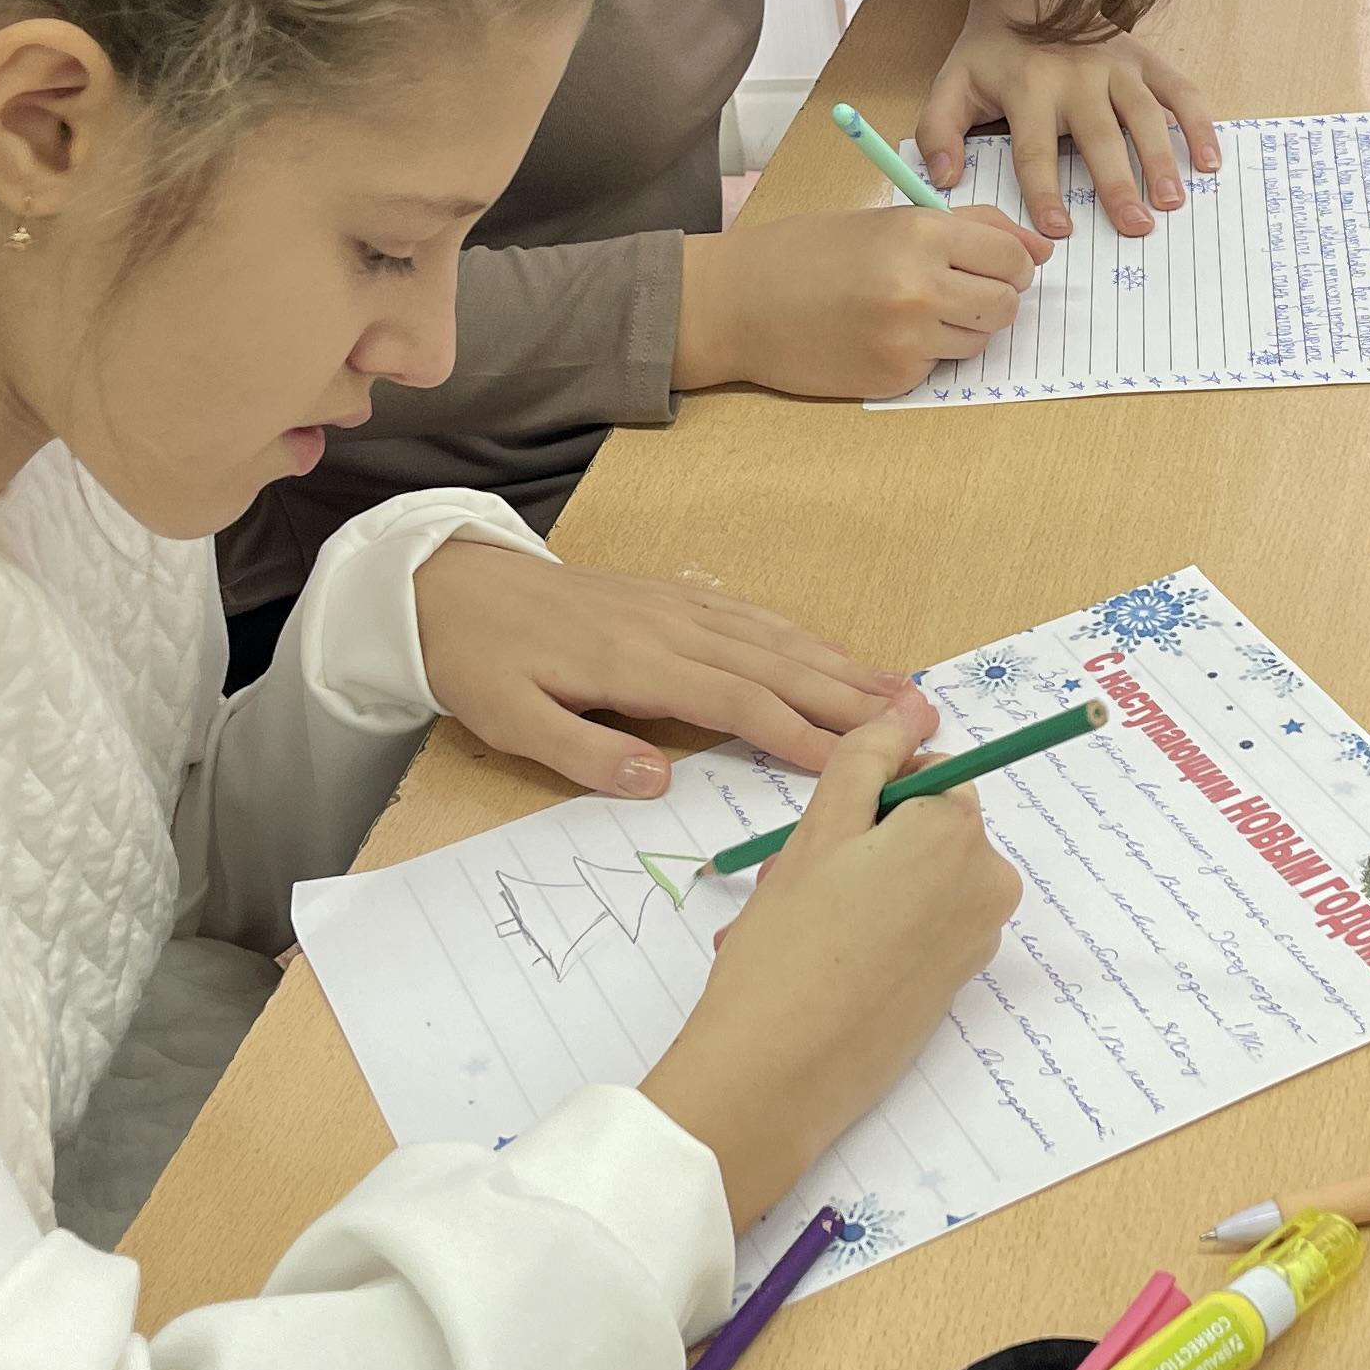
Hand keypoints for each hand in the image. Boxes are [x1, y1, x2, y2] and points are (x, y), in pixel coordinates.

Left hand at [411, 539, 904, 796]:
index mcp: (635, 665)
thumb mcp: (510, 722)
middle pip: (777, 667)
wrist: (450, 586)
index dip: (801, 734)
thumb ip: (583, 754)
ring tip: (901, 689)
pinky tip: (832, 652)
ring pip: (774, 637)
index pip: (738, 703)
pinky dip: (800, 635)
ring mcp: (676, 607)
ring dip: (840, 664)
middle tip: (919, 722)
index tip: (858, 764)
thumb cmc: (479, 663)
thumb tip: (656, 783)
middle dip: (851, 697)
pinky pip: (750, 616)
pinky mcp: (672, 597)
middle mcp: (670, 628)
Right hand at [639, 692, 1022, 1226]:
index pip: (929, 775)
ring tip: (792, 925)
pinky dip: (867, 933)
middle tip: (795, 884)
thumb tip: (913, 704)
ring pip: (912, 879)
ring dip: (852, 888)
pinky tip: (811, 961)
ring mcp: (975, 944)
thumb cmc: (787, 950)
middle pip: (923, 828)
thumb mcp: (818, 832)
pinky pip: (914, 931)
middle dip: (859, 844)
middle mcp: (987, 886)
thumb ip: (869, 758)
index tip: (825, 833)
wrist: (775, 1078)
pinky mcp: (953, 988)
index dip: (870, 795)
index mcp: (961, 835)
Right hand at [675, 201, 1050, 396]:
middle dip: (994, 299)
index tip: (997, 267)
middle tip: (959, 291)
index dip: (1014, 264)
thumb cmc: (806, 252)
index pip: (1014, 258)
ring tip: (912, 311)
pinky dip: (925, 353)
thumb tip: (1039, 247)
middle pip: (1007, 304)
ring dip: (962, 328)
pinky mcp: (895, 377)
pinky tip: (883, 335)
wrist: (738, 302)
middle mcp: (921, 285)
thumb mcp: (887, 220)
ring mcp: (909, 338)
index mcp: (922, 233)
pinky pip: (941, 366)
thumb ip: (967, 227)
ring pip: (980, 340)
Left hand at [916, 0, 1222, 238]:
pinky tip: (1210, 161)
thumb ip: (939, 131)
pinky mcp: (1144, 60)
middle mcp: (1076, 77)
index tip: (1058, 232)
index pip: (1035, 150)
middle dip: (1117, 183)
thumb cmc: (992, 52)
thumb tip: (943, 179)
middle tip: (1136, 226)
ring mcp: (1115, 67)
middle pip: (1099, 137)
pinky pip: (1177, 91)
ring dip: (1160, 158)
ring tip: (1171, 201)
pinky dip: (1198, 123)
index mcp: (1028, 88)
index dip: (1045, 192)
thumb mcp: (951, 84)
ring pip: (1143, 115)